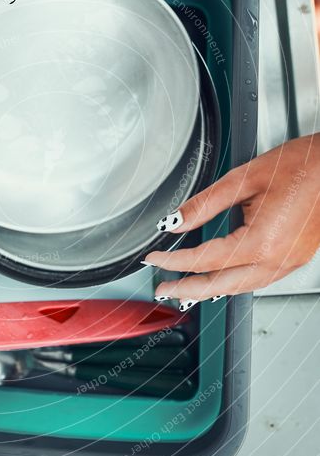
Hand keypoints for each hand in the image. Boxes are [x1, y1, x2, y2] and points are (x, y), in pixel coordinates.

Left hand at [145, 134, 319, 305]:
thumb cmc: (301, 165)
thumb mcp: (243, 179)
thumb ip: (203, 204)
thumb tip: (174, 221)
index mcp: (261, 241)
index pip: (205, 259)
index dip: (174, 261)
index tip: (154, 259)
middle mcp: (276, 260)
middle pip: (220, 285)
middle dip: (187, 289)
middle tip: (162, 288)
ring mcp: (288, 262)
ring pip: (240, 288)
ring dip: (209, 290)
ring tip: (185, 288)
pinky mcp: (295, 259)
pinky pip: (258, 280)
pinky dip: (234, 282)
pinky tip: (221, 278)